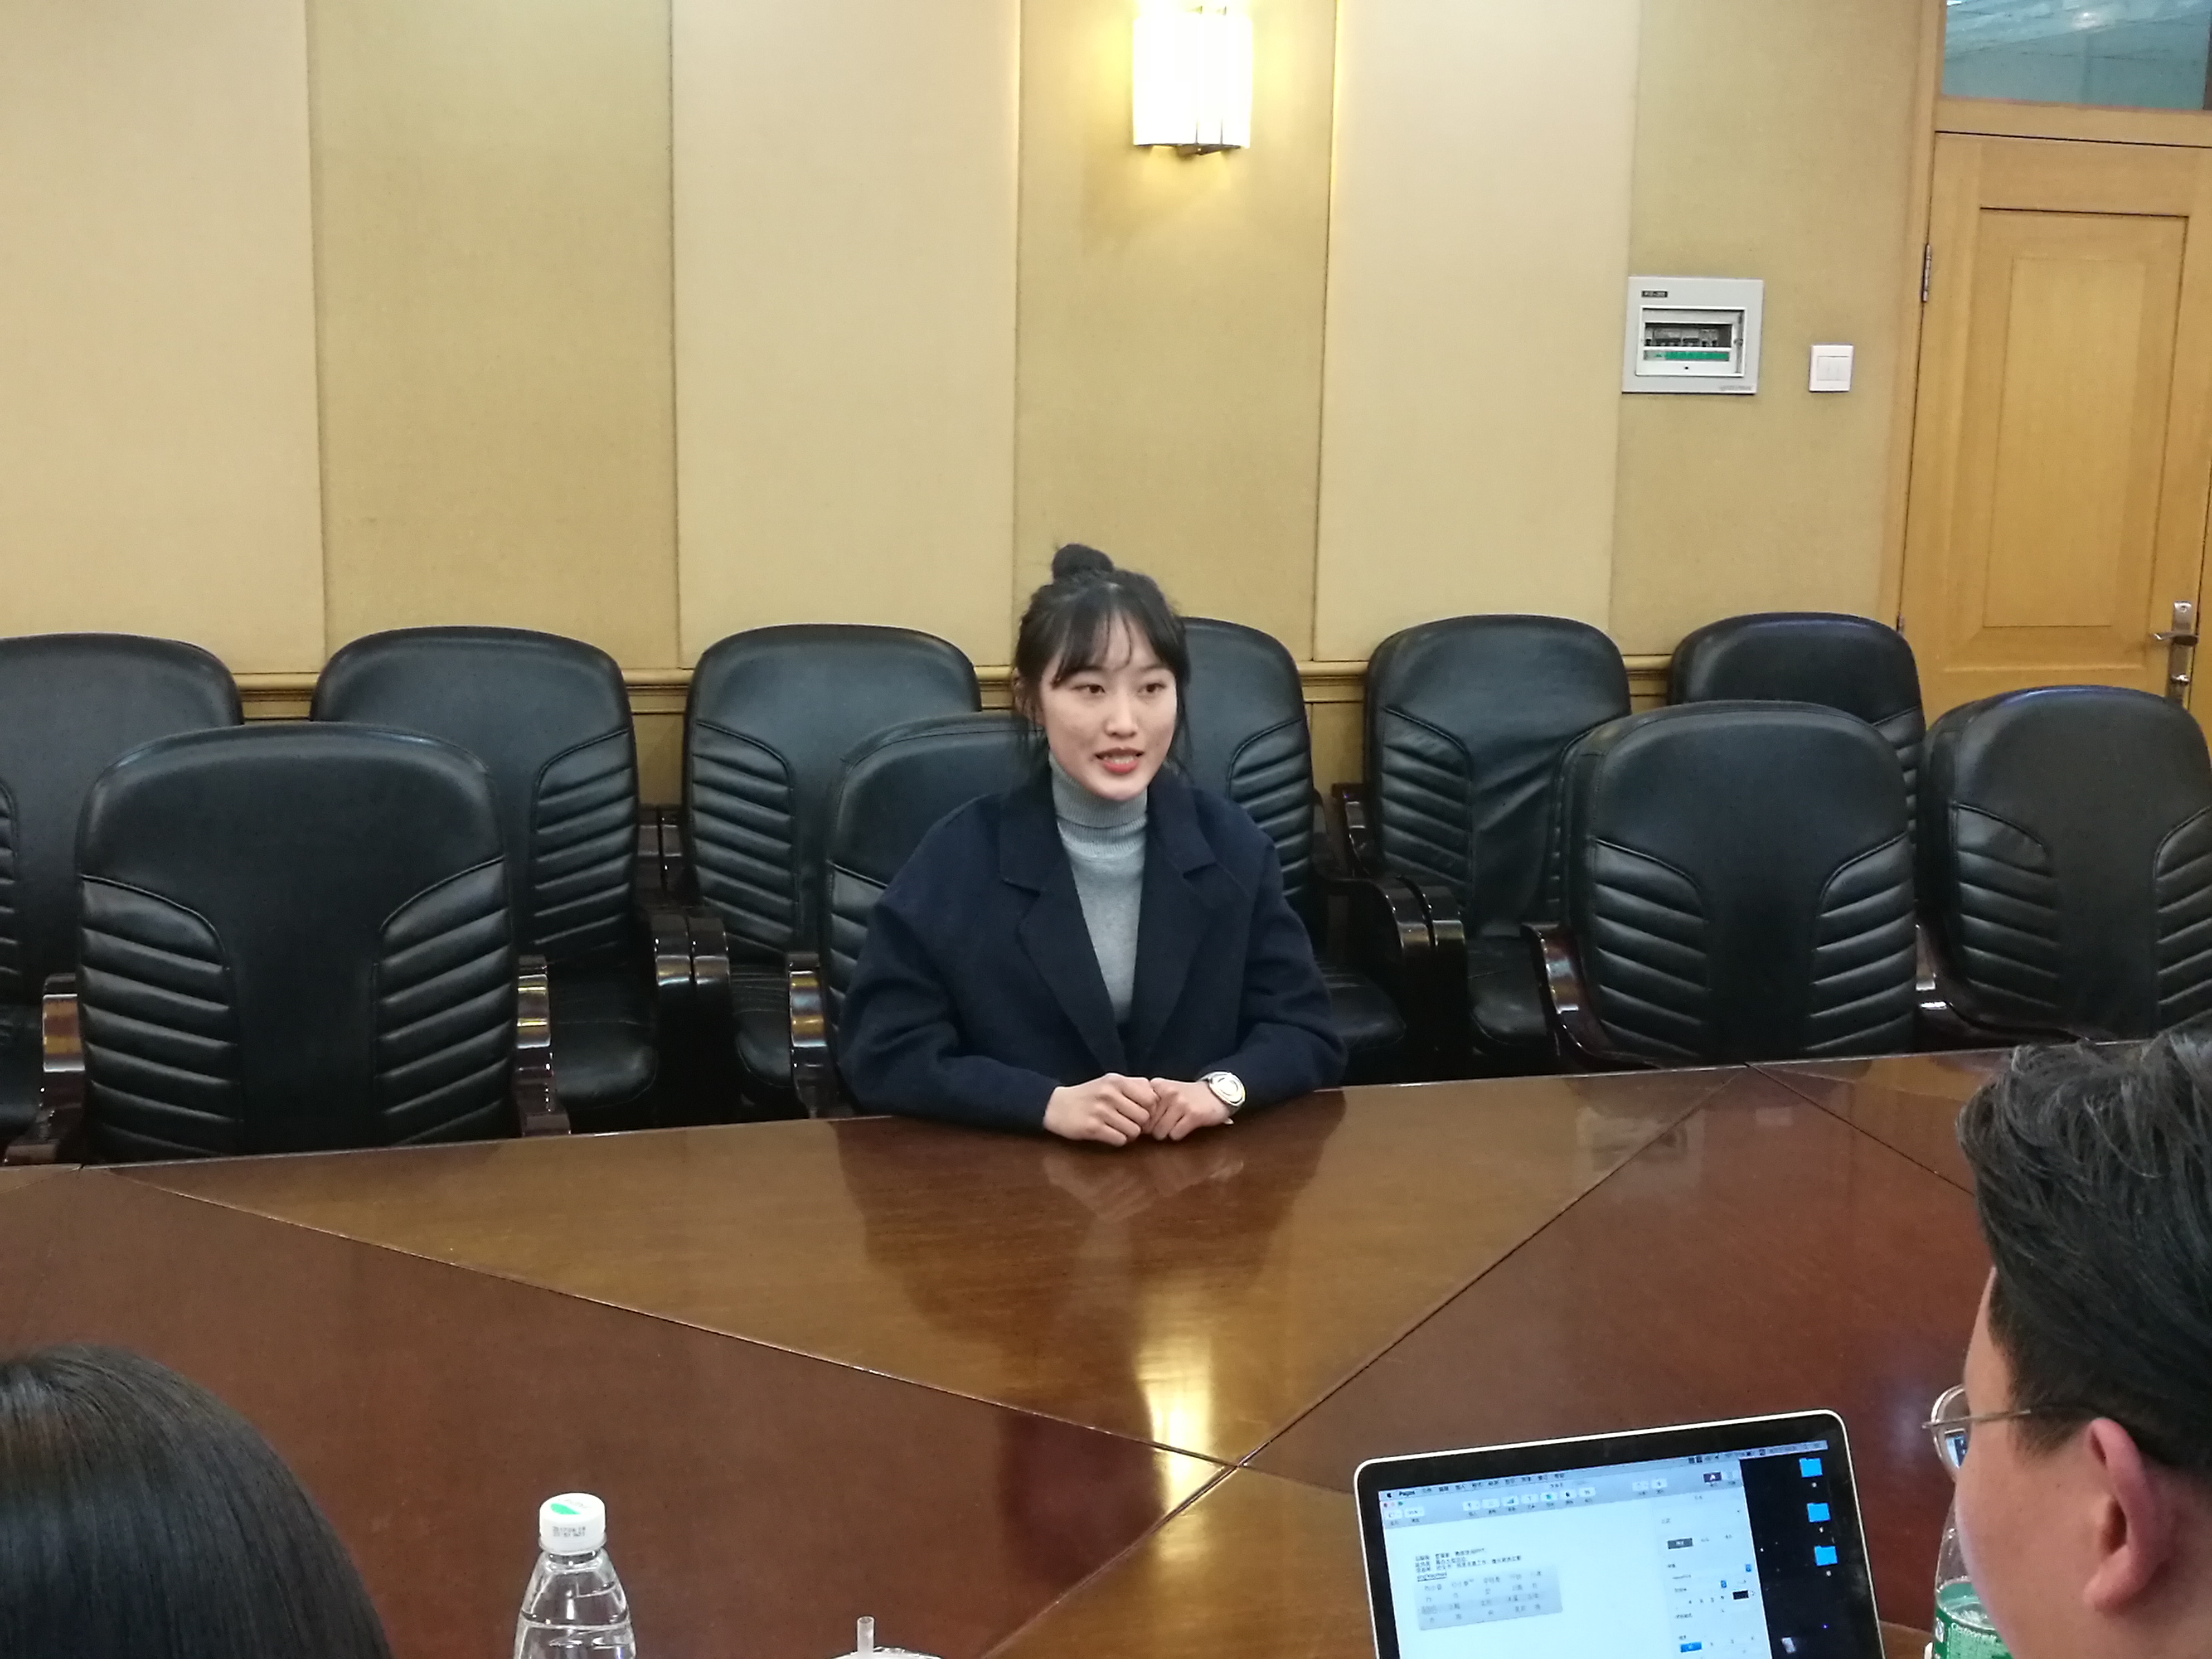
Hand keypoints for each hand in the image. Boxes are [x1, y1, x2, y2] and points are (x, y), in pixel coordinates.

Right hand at [1043, 1074, 1157, 1145]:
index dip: (1151, 1110)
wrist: (1056, 1106)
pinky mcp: (1092, 1128)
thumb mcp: (1109, 1082)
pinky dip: (1118, 1140)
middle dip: (1140, 1124)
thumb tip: (1158, 1095)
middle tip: (1129, 1124)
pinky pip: (1119, 1140)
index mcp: (1117, 1081)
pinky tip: (1109, 1134)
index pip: (1151, 1098)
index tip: (1141, 1114)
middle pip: (1144, 1117)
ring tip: (1118, 1129)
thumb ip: (1133, 1085)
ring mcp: (1100, 1111)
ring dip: (1129, 1134)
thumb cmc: (1088, 1095)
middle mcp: (1110, 1093)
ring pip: (1134, 1131)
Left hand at [1145, 1078, 1232, 1140]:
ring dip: (1168, 1133)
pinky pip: (1175, 1135)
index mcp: (1156, 1086)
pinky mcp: (1193, 1114)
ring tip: (1177, 1123)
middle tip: (1168, 1123)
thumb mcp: (1165, 1093)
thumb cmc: (1187, 1097)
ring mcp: (1180, 1103)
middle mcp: (1166, 1092)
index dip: (1144, 1121)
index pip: (1138, 1112)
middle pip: (1148, 1125)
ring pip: (1160, 1132)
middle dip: (1155, 1129)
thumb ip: (1149, 1104)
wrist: (1217, 1093)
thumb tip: (1133, 1124)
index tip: (1153, 1120)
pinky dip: (1179, 1134)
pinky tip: (1186, 1125)